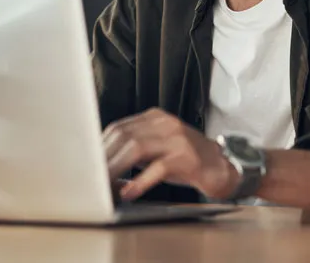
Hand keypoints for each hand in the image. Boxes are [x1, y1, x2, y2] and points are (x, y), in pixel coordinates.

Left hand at [103, 108, 239, 200]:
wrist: (223, 167)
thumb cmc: (187, 161)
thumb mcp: (158, 149)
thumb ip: (134, 151)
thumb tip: (103, 165)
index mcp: (155, 118)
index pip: (119, 128)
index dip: (100, 146)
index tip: (87, 164)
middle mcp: (165, 123)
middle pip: (124, 136)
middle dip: (104, 159)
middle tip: (91, 178)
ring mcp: (177, 139)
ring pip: (136, 147)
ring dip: (116, 169)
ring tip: (105, 185)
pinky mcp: (187, 157)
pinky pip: (158, 168)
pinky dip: (140, 181)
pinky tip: (129, 192)